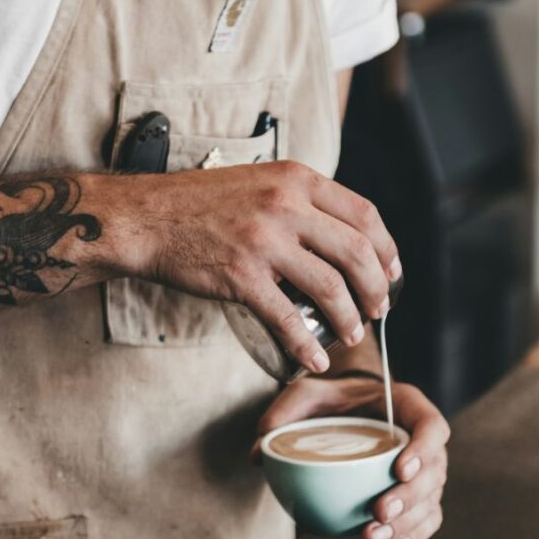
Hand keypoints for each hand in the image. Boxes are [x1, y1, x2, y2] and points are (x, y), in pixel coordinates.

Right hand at [110, 161, 400, 373]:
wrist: (147, 218)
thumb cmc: (200, 204)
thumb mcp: (260, 182)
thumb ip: (300, 202)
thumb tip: (342, 239)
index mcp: (296, 179)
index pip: (364, 214)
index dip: (386, 248)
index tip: (392, 272)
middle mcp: (286, 205)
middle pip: (356, 252)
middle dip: (376, 288)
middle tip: (378, 310)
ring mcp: (264, 241)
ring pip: (330, 287)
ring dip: (349, 318)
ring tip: (351, 334)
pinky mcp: (241, 276)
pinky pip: (287, 318)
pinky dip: (306, 344)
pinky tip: (314, 358)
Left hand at [255, 376, 449, 538]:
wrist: (347, 410)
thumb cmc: (331, 399)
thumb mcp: (306, 394)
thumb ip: (283, 414)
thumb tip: (260, 454)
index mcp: (406, 406)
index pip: (431, 425)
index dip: (423, 449)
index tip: (399, 469)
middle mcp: (421, 438)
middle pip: (435, 470)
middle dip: (411, 496)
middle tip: (379, 512)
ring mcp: (423, 468)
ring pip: (430, 499)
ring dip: (408, 523)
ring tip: (372, 538)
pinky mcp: (416, 494)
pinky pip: (428, 517)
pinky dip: (414, 535)